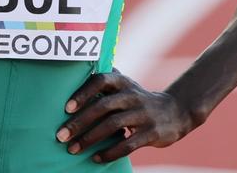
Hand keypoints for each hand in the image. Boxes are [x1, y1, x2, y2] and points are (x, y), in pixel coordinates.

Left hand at [55, 70, 193, 162]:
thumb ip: (104, 81)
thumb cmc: (138, 100)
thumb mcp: (125, 86)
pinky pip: (127, 144)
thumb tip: (70, 78)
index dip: (83, 92)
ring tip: (73, 149)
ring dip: (90, 139)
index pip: (100, 80)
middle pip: (103, 106)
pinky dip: (109, 152)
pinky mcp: (151, 133)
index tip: (66, 108)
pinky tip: (96, 158)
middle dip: (79, 122)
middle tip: (61, 135)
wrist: (175, 112)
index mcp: (123, 82)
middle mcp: (132, 95)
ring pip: (112, 125)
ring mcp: (143, 114)